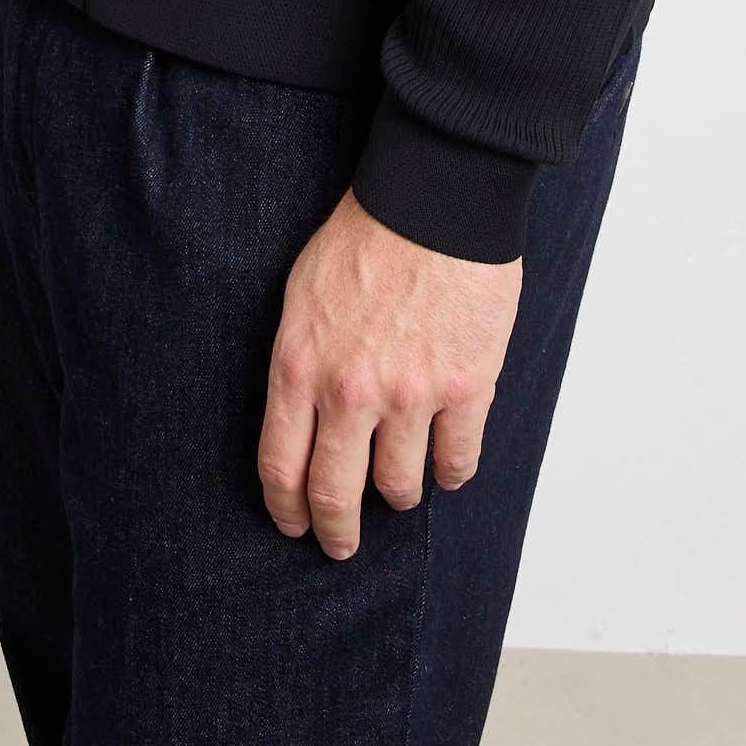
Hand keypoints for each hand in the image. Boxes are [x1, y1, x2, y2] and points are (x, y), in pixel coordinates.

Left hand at [257, 187, 521, 560]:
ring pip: (400, 485)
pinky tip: (447, 467)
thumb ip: (300, 361)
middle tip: (341, 545)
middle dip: (336, 532)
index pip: (281, 467)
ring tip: (399, 487)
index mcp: (301, 366)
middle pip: (335, 495)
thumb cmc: (365, 236)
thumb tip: (303, 416)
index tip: (294, 524)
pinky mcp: (465, 388)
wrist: (434, 199)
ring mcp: (410, 395)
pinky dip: (452, 473)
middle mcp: (350, 392)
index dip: (287, 509)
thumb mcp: (301, 294)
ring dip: (398, 493)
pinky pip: (458, 461)